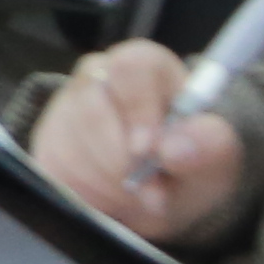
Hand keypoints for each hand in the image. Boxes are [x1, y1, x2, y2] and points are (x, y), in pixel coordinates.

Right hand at [30, 40, 248, 243]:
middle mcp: (100, 75)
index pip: (132, 67)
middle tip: (150, 193)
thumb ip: (208, 147)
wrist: (158, 192)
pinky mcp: (46, 138)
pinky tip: (109, 197)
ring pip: (71, 141)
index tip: (148, 152)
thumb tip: (175, 148)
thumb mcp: (216, 159)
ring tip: (136, 197)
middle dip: (121, 160)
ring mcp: (66, 104)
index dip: (138, 108)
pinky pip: (54, 165)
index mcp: (147, 66)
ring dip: (107, 182)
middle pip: (92, 106)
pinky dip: (85, 192)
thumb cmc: (190, 163)